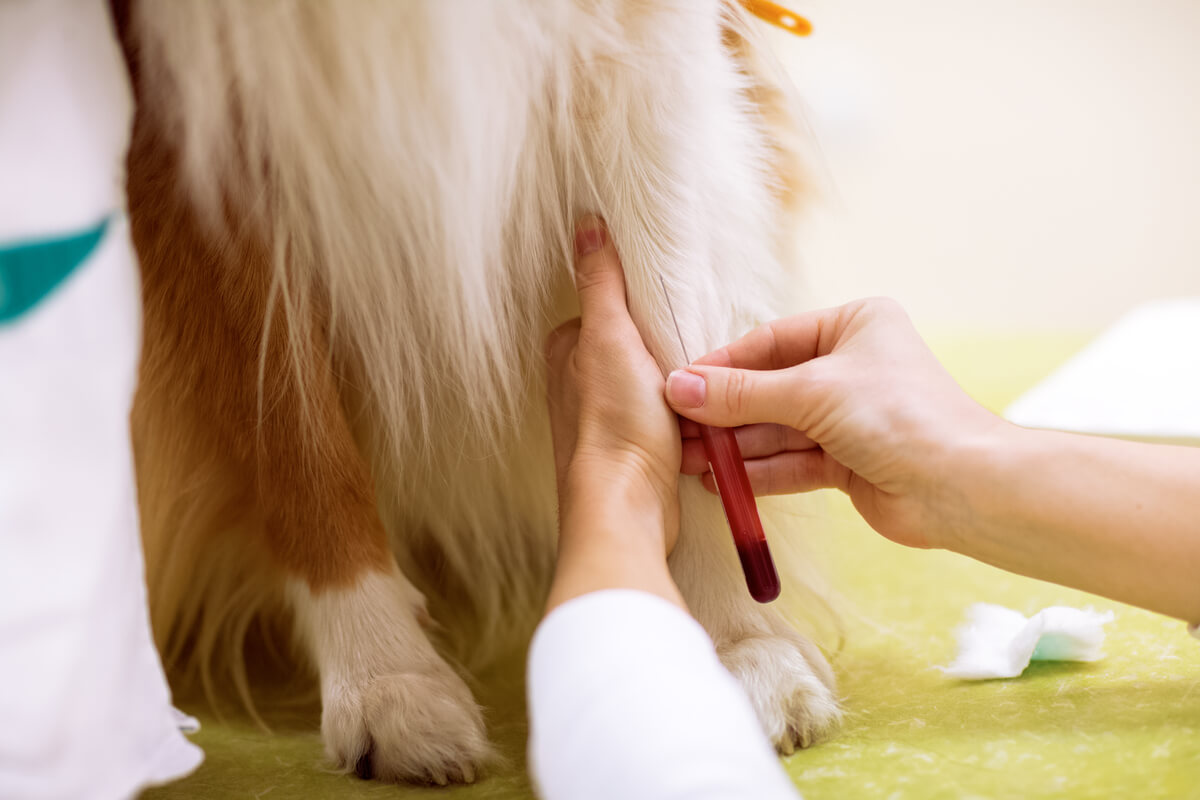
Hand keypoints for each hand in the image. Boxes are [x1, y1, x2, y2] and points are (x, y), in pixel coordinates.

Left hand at [544, 215, 681, 554]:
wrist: (627, 506)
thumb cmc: (614, 426)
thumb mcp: (609, 337)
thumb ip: (601, 282)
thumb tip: (586, 226)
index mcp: (567, 350)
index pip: (612, 304)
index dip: (644, 303)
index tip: (670, 306)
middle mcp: (578, 383)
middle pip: (636, 342)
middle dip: (666, 344)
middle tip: (691, 349)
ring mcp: (606, 416)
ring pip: (655, 380)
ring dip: (680, 380)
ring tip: (698, 384)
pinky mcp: (633, 446)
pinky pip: (666, 415)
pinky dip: (684, 412)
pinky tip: (697, 417)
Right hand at [665, 297, 1002, 549]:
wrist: (961, 486)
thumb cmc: (899, 416)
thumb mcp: (811, 391)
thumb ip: (741, 393)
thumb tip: (679, 387)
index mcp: (853, 326)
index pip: (769, 343)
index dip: (721, 367)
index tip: (677, 387)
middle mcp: (850, 366)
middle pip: (769, 388)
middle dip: (723, 413)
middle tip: (674, 429)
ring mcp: (849, 416)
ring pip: (777, 428)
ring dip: (734, 446)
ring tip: (687, 460)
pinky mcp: (848, 462)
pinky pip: (791, 462)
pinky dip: (758, 472)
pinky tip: (720, 482)